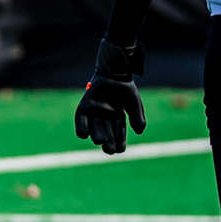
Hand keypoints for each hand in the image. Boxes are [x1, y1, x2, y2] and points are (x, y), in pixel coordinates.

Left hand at [75, 38, 145, 153]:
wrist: (114, 72)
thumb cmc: (125, 88)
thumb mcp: (134, 104)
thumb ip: (137, 117)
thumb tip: (139, 132)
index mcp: (117, 118)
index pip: (118, 134)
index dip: (119, 142)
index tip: (120, 149)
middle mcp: (105, 117)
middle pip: (106, 134)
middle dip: (108, 143)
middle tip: (109, 149)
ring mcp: (94, 113)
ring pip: (94, 129)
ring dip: (96, 136)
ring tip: (100, 141)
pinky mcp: (84, 106)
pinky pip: (81, 120)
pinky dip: (81, 127)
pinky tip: (85, 134)